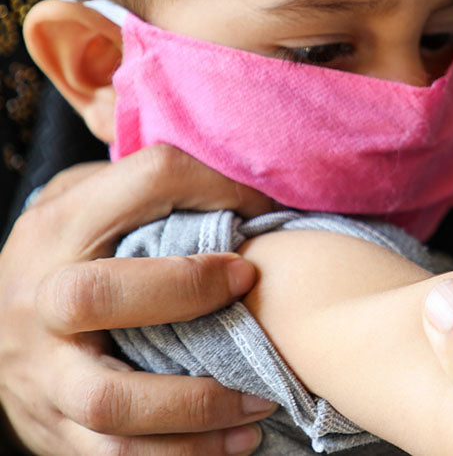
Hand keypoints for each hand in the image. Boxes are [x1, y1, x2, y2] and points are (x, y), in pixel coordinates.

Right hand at [0, 145, 277, 454]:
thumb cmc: (75, 253)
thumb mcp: (97, 202)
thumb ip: (156, 190)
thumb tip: (255, 194)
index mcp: (58, 227)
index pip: (147, 179)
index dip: (214, 189)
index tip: (259, 212)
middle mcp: (37, 301)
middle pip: (94, 296)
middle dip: (185, 291)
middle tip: (249, 290)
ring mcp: (39, 375)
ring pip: (110, 404)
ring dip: (196, 408)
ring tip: (260, 401)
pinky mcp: (51, 431)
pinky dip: (183, 455)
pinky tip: (237, 442)